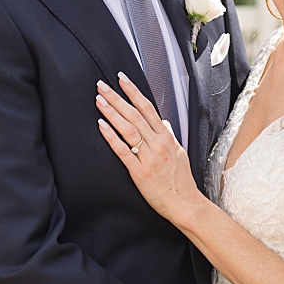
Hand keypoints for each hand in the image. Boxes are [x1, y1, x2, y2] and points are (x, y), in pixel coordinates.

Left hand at [95, 73, 203, 224]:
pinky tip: (101, 125)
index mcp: (166, 137)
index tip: (121, 79)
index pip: (148, 108)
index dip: (133, 92)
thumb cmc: (181, 181)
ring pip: (128, 129)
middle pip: (134, 114)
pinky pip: (122, 150)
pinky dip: (111, 136)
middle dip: (117, 97)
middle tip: (102, 85)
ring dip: (112, 112)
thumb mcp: (180, 153)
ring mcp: (148, 157)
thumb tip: (163, 122)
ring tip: (99, 100)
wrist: (185, 204)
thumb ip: (170, 136)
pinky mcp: (139, 171)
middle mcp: (157, 144)